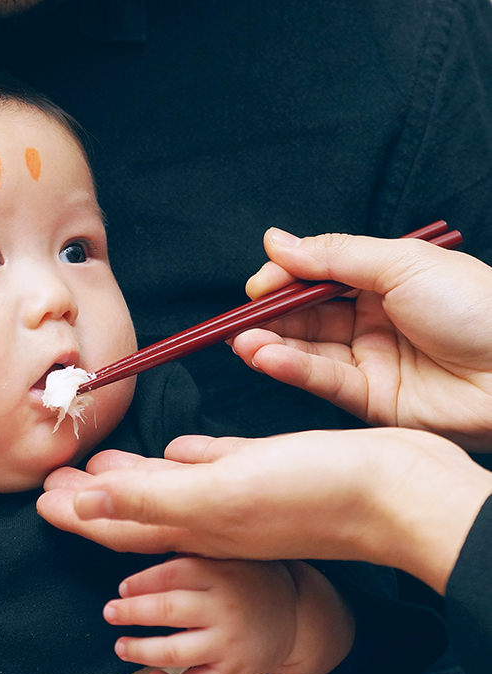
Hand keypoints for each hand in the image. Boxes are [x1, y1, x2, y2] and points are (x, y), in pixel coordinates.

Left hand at [37, 430, 491, 593]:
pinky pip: (214, 469)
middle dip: (91, 497)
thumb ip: (150, 499)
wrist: (397, 493)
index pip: (116, 524)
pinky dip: (188, 462)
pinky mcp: (268, 472)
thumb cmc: (311, 495)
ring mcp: (241, 495)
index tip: (38, 500)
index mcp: (193, 523)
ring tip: (97, 463)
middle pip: (135, 507)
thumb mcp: (219, 495)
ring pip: (170, 488)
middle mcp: (211, 515)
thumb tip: (83, 504)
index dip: (75, 514)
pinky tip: (177, 449)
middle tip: (53, 480)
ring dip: (132, 478)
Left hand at [104, 557, 351, 673]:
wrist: (295, 615)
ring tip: (120, 646)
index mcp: (220, 573)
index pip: (172, 574)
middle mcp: (225, 608)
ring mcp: (230, 643)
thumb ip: (188, 550)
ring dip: (140, 650)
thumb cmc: (245, 578)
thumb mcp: (224, 554)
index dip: (140, 582)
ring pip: (176, 652)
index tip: (122, 588)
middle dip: (130, 613)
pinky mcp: (235, 672)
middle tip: (109, 612)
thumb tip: (135, 531)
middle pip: (167, 611)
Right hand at [233, 229, 491, 450]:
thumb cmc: (478, 306)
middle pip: (306, 315)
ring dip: (271, 344)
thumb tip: (276, 241)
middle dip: (270, 316)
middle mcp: (373, 318)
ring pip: (307, 350)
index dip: (284, 280)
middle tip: (239, 320)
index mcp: (384, 278)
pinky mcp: (372, 399)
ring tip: (243, 341)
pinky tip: (267, 357)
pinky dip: (291, 369)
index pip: (317, 276)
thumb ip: (333, 255)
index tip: (258, 285)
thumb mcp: (401, 262)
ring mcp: (371, 359)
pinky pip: (323, 380)